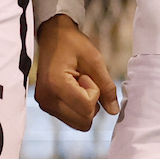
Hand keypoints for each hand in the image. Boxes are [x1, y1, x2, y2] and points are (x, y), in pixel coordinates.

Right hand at [33, 13, 120, 130]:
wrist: (53, 36)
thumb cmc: (73, 43)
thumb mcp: (94, 60)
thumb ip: (106, 86)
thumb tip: (114, 111)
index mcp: (55, 85)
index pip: (87, 107)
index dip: (95, 92)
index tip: (86, 75)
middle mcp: (46, 100)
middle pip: (83, 121)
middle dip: (91, 102)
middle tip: (83, 79)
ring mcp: (45, 105)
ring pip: (78, 122)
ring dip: (85, 105)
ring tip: (77, 83)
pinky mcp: (46, 106)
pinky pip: (71, 118)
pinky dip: (78, 107)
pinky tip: (73, 89)